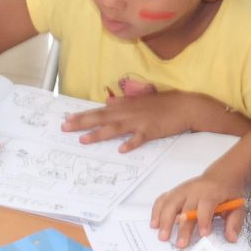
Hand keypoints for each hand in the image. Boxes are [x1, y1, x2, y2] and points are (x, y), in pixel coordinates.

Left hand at [60, 90, 200, 152]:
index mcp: (125, 106)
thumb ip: (123, 102)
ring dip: (99, 134)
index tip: (67, 118)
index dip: (83, 115)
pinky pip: (139, 138)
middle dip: (82, 123)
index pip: (100, 111)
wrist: (185, 106)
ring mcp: (139, 121)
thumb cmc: (163, 103)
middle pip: (102, 118)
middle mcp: (128, 113)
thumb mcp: (140, 100)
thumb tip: (109, 101)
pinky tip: (122, 149)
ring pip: (115, 129)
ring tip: (84, 140)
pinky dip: (131, 143)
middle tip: (65, 128)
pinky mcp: (151, 130)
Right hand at [151, 170, 244, 249]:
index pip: (206, 206)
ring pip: (170, 203)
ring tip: (162, 236)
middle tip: (180, 244)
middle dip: (183, 227)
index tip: (204, 234)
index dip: (204, 220)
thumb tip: (231, 238)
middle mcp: (195, 190)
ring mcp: (182, 190)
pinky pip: (163, 200)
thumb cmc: (228, 194)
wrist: (220, 176)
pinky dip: (157, 211)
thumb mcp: (237, 206)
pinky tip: (154, 224)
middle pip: (186, 208)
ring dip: (164, 220)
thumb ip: (234, 222)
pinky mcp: (175, 191)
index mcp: (211, 193)